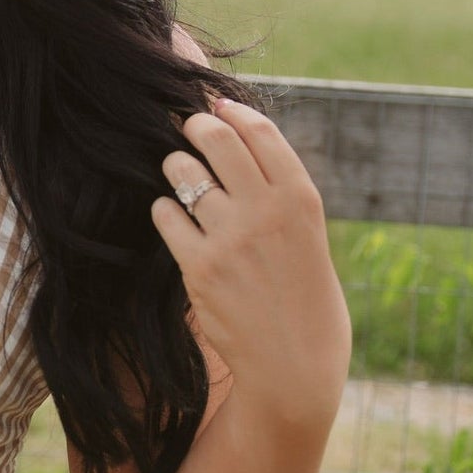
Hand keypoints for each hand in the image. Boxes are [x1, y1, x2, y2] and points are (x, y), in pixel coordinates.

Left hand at [151, 96, 351, 434]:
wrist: (295, 365)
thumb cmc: (305, 296)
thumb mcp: (308, 234)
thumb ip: (280, 191)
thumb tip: (239, 137)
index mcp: (301, 199)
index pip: (258, 130)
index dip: (231, 111)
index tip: (217, 107)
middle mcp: (267, 211)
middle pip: (214, 137)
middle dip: (195, 127)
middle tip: (189, 133)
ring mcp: (231, 238)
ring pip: (181, 170)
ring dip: (177, 170)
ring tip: (183, 183)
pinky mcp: (199, 267)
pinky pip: (164, 214)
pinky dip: (165, 213)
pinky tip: (177, 224)